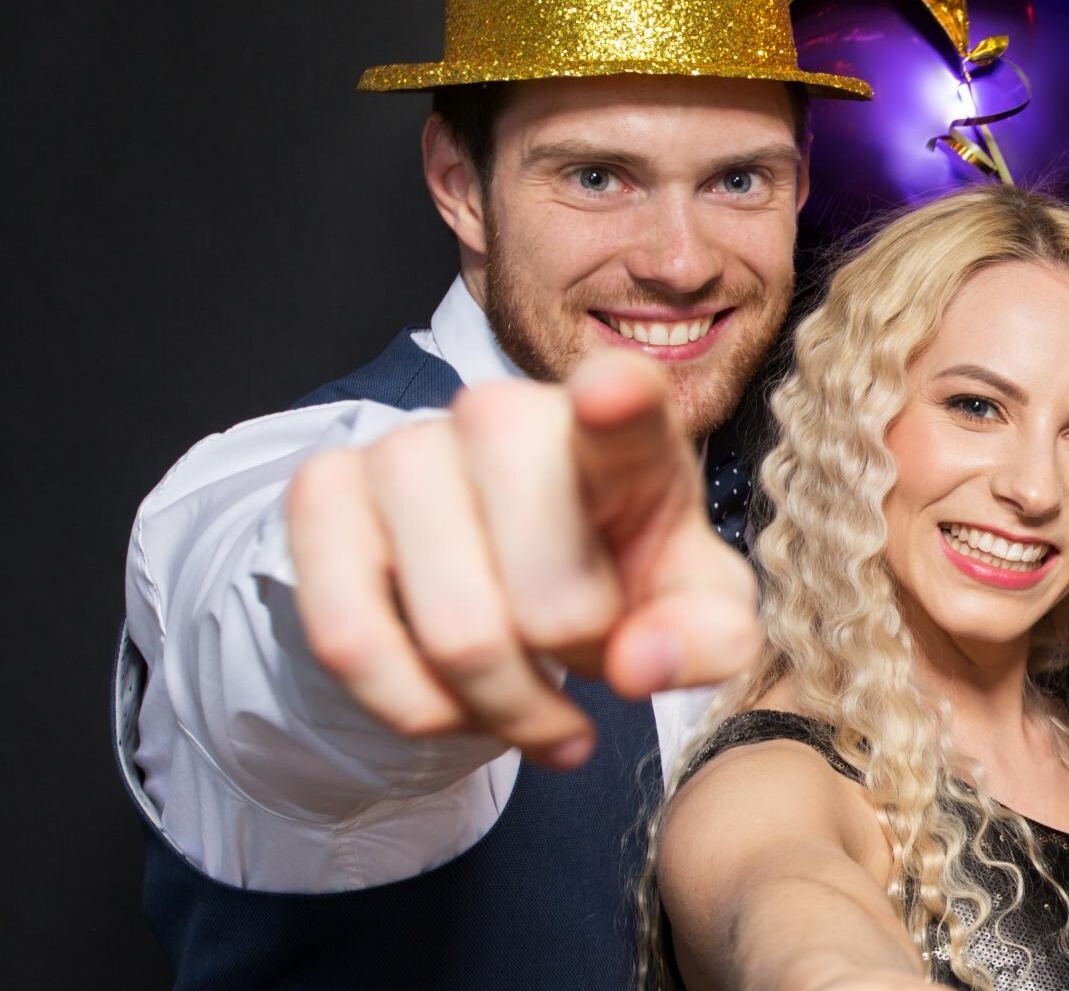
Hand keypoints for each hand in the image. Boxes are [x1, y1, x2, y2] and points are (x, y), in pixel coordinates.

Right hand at [285, 349, 762, 767]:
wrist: (513, 575)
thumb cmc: (621, 571)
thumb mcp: (694, 609)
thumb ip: (707, 636)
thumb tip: (638, 666)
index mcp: (622, 429)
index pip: (624, 400)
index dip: (616, 401)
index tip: (611, 398)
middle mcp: (504, 414)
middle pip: (550, 596)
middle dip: (579, 662)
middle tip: (589, 653)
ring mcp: (403, 445)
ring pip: (454, 635)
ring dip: (502, 705)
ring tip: (533, 696)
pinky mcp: (322, 491)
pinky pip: (349, 643)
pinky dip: (414, 708)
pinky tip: (458, 707)